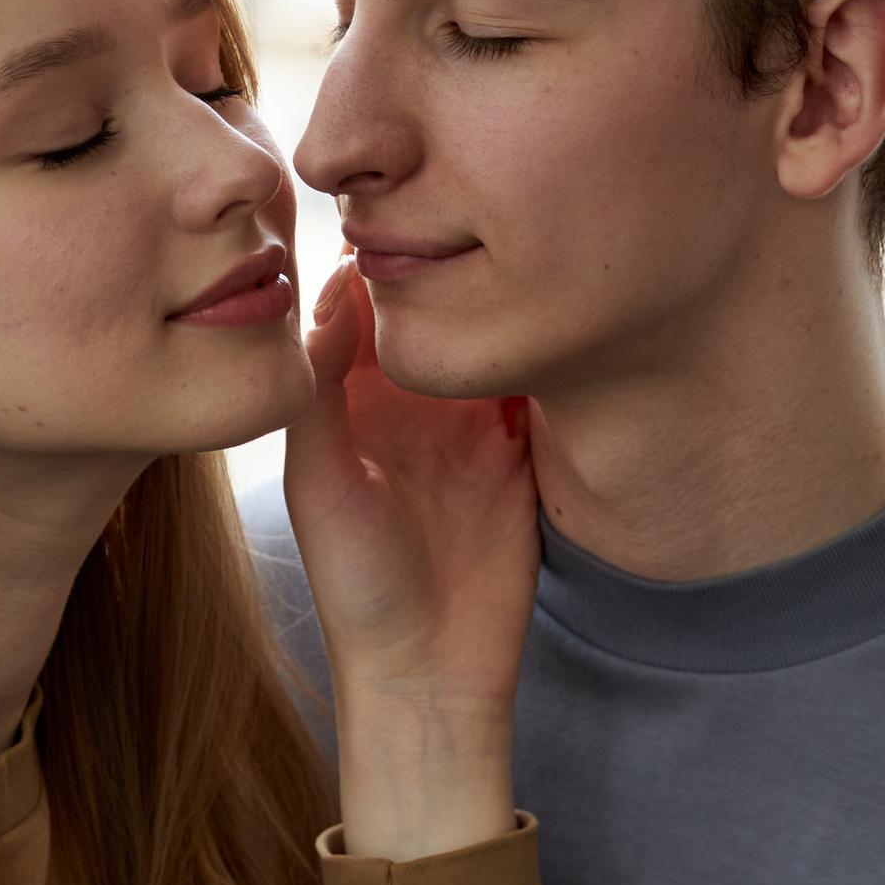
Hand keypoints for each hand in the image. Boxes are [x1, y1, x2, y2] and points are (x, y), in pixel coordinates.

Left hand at [282, 263, 537, 862]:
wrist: (430, 675)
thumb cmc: (359, 590)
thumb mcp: (319, 483)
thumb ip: (321, 390)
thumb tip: (336, 288)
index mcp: (354, 402)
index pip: (369, 303)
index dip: (386, 254)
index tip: (409, 209)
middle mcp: (414, 404)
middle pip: (442, 308)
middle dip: (460, 261)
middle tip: (488, 210)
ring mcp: (473, 426)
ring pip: (494, 338)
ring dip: (511, 301)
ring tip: (533, 249)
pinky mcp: (523, 455)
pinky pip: (539, 387)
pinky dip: (552, 353)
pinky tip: (564, 315)